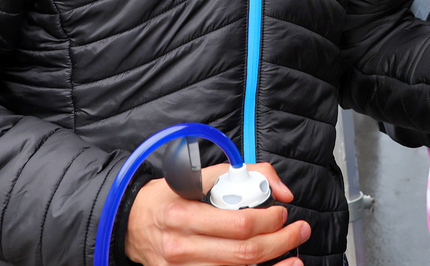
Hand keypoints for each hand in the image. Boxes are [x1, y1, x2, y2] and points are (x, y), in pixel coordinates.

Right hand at [125, 162, 307, 265]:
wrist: (132, 224)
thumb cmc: (169, 197)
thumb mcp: (198, 176)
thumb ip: (242, 173)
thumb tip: (280, 190)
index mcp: (184, 214)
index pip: (238, 223)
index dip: (267, 219)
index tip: (280, 212)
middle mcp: (182, 246)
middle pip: (243, 253)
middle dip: (280, 242)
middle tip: (298, 231)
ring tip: (294, 256)